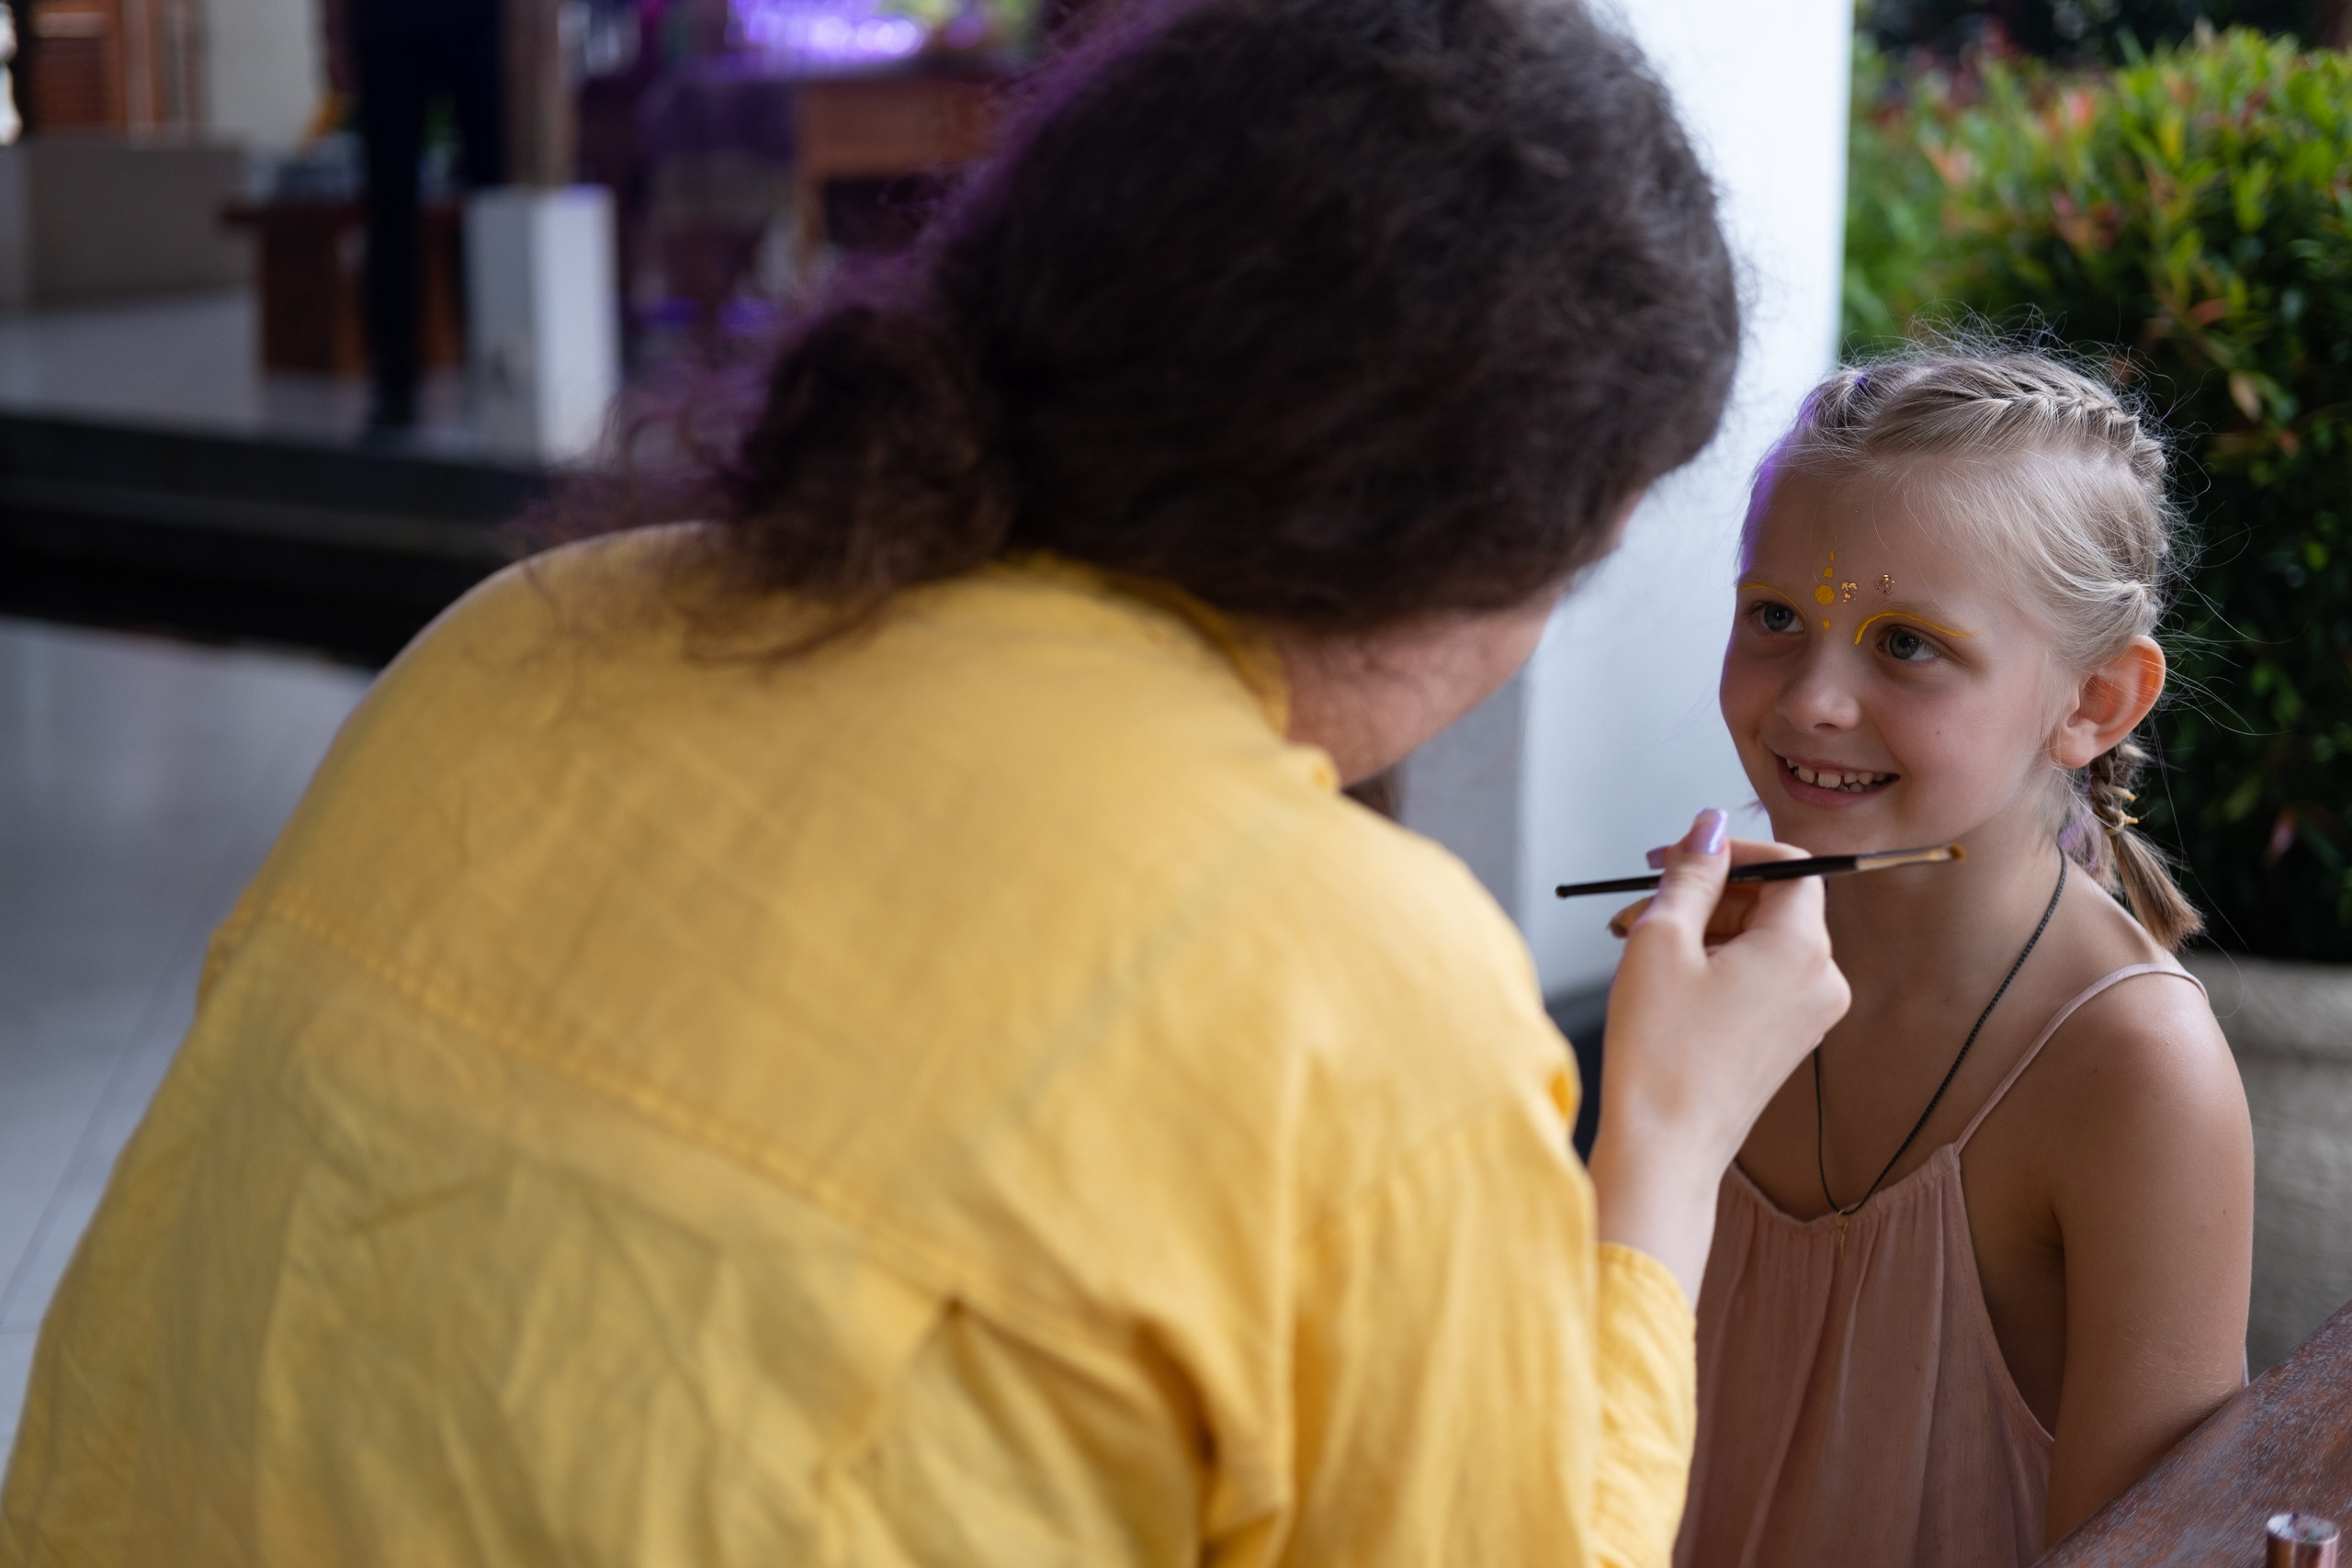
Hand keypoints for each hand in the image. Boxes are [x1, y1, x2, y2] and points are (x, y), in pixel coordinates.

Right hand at [1586, 809, 1848, 1298]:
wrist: (1665, 1148)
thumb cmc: (1660, 1048)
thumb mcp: (1662, 939)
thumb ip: (1691, 872)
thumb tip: (1708, 824)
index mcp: (1803, 947)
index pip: (1789, 865)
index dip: (1731, 852)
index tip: (1675, 858)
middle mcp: (1823, 979)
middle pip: (1772, 903)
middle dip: (1706, 895)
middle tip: (1639, 905)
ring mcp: (1810, 1015)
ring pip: (1760, 941)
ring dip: (1703, 931)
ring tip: (1636, 948)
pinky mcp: (1788, 1041)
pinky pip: (1759, 979)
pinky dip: (1715, 967)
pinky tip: (1663, 981)